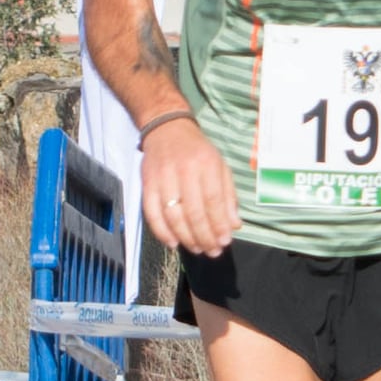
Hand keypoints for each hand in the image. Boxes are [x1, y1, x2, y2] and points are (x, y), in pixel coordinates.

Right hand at [137, 112, 237, 258]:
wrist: (166, 129)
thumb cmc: (198, 151)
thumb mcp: (220, 167)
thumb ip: (228, 196)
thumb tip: (234, 226)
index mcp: (206, 164)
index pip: (213, 201)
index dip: (219, 225)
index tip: (224, 242)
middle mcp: (184, 170)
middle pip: (193, 211)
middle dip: (204, 236)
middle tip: (212, 252)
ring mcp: (163, 177)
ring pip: (173, 215)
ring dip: (185, 237)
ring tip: (196, 249)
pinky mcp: (147, 183)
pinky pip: (152, 212)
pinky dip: (161, 231)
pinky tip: (173, 243)